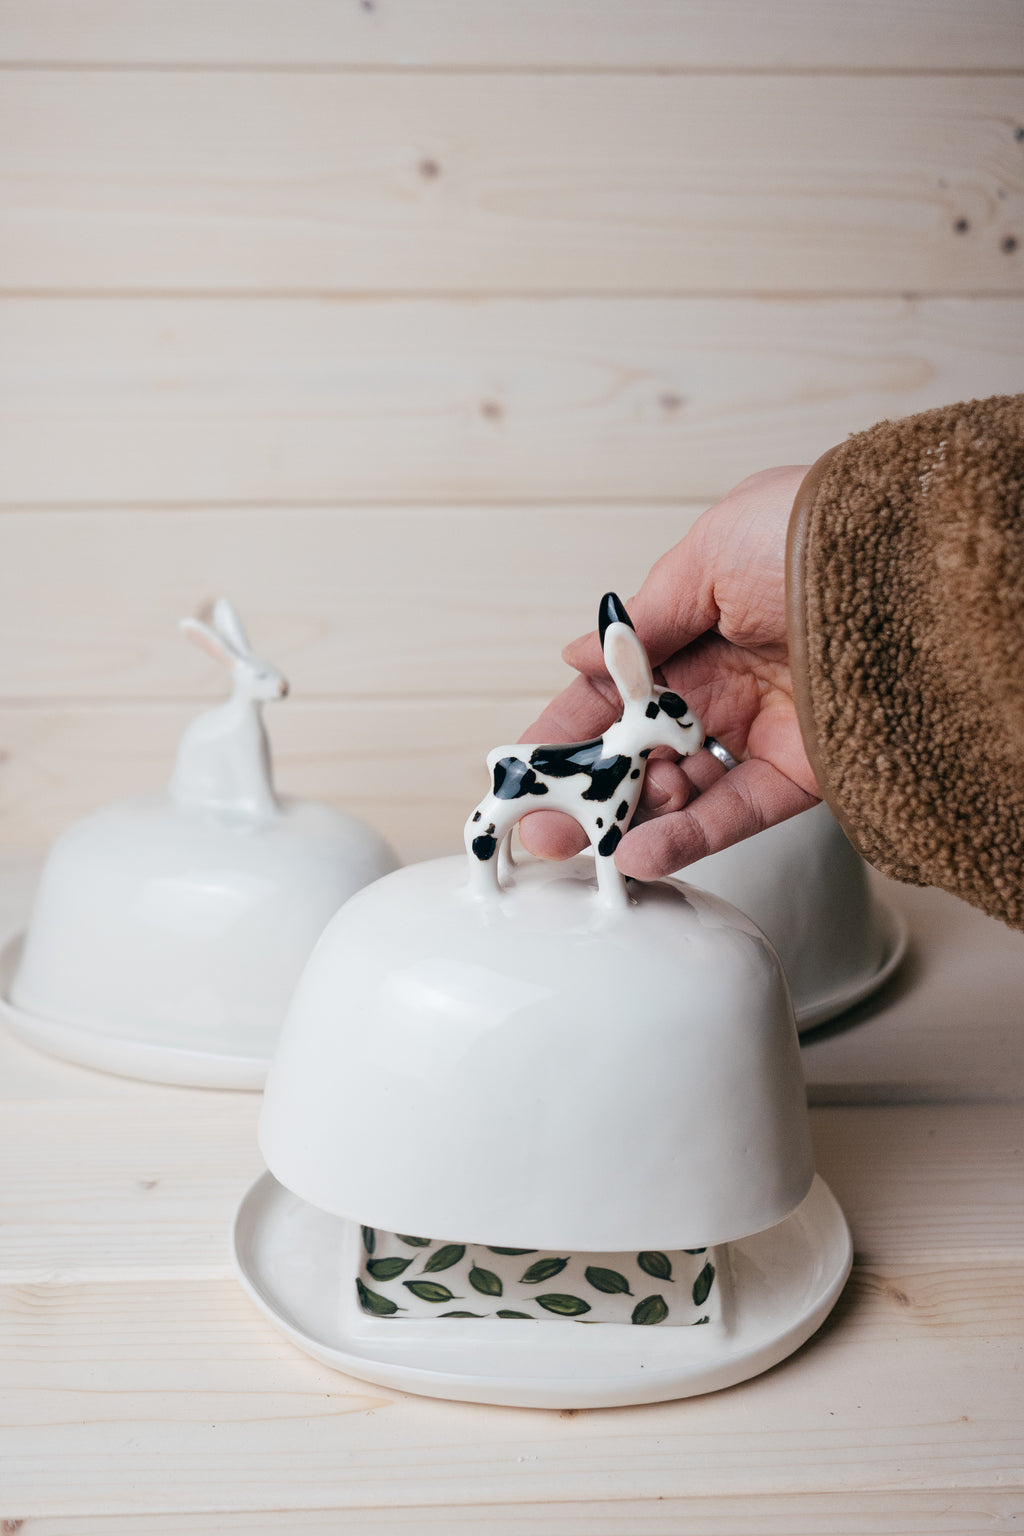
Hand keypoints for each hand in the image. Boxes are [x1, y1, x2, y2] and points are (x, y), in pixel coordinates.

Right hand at [519, 465, 820, 878]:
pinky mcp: (803, 773)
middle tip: (541, 827)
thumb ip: (643, 616)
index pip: (615, 690)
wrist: (913, 569)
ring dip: (626, 823)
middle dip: (584, 792)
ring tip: (582, 845)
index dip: (566, 729)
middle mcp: (727, 682)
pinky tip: (639, 854)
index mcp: (697, 628)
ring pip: (679, 792)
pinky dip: (686, 839)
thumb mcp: (710, 551)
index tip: (523, 766)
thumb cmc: (817, 533)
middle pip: (639, 752)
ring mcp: (762, 730)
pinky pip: (734, 814)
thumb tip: (580, 653)